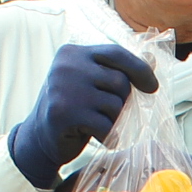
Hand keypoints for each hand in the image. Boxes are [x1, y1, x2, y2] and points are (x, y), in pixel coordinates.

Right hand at [7, 42, 156, 190]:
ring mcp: (64, 88)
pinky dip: (109, 137)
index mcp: (72, 53)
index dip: (140, 69)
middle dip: (122, 101)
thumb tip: (153, 59)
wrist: (39, 138)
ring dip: (114, 120)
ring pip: (116, 105)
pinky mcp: (64, 113)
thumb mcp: (91, 83)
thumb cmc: (72, 109)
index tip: (152, 87)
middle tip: (106, 113)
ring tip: (97, 124)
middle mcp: (66, 66)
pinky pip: (106, 126)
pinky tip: (99, 137)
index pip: (116, 53)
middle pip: (120, 81)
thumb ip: (116, 70)